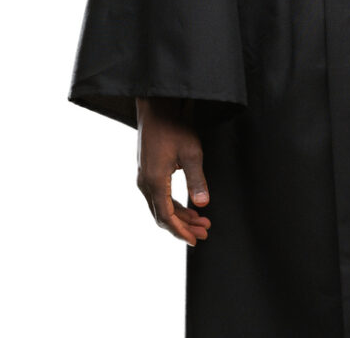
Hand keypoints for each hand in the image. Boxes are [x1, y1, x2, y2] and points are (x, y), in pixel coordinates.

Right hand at [135, 97, 211, 245]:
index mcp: (155, 181)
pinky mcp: (148, 172)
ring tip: (202, 221)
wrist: (156, 109)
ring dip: (180, 217)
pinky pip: (159, 197)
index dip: (181, 231)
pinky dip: (174, 205)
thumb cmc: (173, 127)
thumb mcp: (192, 153)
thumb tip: (203, 204)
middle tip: (205, 232)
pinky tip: (190, 207)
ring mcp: (144, 177)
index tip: (196, 240)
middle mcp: (145, 182)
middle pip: (161, 215)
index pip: (166, 216)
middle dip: (183, 227)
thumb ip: (197, 180)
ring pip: (160, 207)